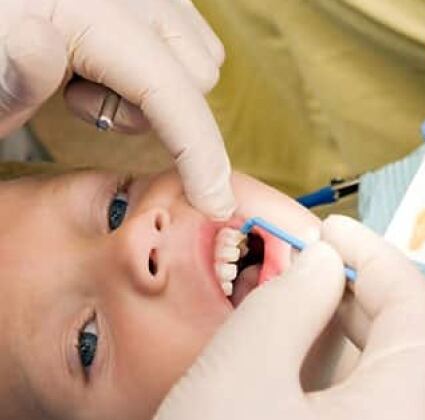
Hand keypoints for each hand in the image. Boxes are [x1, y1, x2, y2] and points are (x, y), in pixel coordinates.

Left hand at [0, 0, 233, 218]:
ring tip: (86, 78)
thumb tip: (42, 44)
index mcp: (84, 6)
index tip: (214, 204)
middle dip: (154, 111)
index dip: (199, 154)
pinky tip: (107, 60)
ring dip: (161, 87)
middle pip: (198, 75)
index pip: (168, 88)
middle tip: (77, 101)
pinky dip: (165, 63)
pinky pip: (190, 34)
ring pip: (202, 55)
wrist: (0, 26)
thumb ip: (10, 78)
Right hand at [143, 216, 424, 419]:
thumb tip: (321, 262)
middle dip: (364, 299)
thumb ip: (288, 305)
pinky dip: (346, 386)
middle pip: (416, 349)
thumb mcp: (238, 381)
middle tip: (313, 270)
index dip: (377, 256)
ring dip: (354, 341)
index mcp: (412, 416)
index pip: (419, 311)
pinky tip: (299, 371)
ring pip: (398, 388)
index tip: (332, 229)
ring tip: (300, 314)